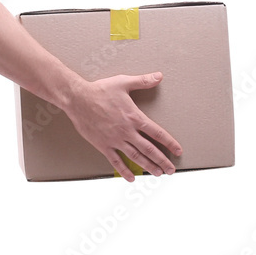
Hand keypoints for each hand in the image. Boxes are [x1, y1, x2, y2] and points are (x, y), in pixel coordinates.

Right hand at [64, 71, 182, 181]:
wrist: (77, 99)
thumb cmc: (99, 90)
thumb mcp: (123, 82)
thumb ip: (143, 81)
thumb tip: (159, 76)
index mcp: (134, 117)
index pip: (157, 133)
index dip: (170, 143)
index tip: (178, 151)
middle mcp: (127, 131)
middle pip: (149, 149)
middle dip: (162, 160)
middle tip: (171, 169)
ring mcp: (115, 140)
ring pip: (136, 157)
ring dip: (148, 166)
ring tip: (158, 174)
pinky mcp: (103, 145)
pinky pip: (116, 161)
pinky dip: (124, 171)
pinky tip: (131, 178)